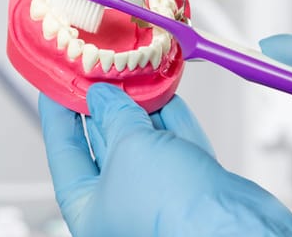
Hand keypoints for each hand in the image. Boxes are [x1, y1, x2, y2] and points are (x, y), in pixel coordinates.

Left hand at [39, 83, 291, 236]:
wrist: (235, 227)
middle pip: (105, 142)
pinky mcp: (191, 182)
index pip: (65, 152)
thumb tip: (103, 97)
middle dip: (103, 104)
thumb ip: (114, 116)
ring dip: (140, 105)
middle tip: (100, 70)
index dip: (58, 116)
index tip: (56, 87)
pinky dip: (169, 116)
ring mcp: (159, 192)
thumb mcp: (128, 149)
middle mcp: (123, 202)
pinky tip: (165, 94)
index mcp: (91, 208)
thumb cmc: (172, 209)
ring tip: (133, 74)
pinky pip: (174, 142)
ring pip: (143, 139)